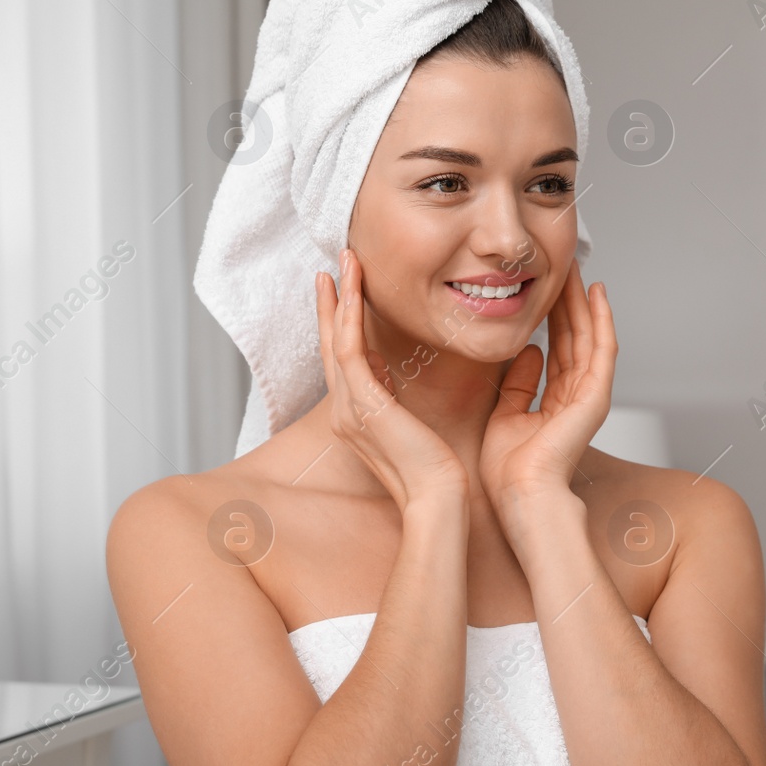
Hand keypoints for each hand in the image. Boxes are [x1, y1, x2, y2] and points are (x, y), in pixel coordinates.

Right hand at [316, 248, 469, 511]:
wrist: (436, 499)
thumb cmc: (434, 471)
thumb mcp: (407, 425)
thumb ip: (391, 396)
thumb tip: (386, 367)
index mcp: (355, 417)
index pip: (342, 362)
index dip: (340, 326)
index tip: (343, 295)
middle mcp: (344, 411)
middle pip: (330, 346)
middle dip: (331, 305)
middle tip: (331, 268)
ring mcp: (349, 408)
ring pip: (336, 340)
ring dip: (339, 299)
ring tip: (341, 265)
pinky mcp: (363, 405)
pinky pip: (348, 350)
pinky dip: (348, 317)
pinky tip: (352, 291)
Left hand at [479, 258, 616, 520]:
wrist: (519, 494)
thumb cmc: (508, 470)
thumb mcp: (505, 414)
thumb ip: (518, 383)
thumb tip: (529, 352)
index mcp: (556, 402)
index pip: (558, 349)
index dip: (553, 317)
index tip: (545, 287)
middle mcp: (577, 396)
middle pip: (576, 337)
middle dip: (569, 301)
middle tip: (563, 266)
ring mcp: (590, 395)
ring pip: (589, 336)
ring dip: (584, 301)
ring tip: (577, 269)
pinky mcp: (596, 395)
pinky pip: (603, 349)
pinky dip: (602, 319)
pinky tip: (597, 293)